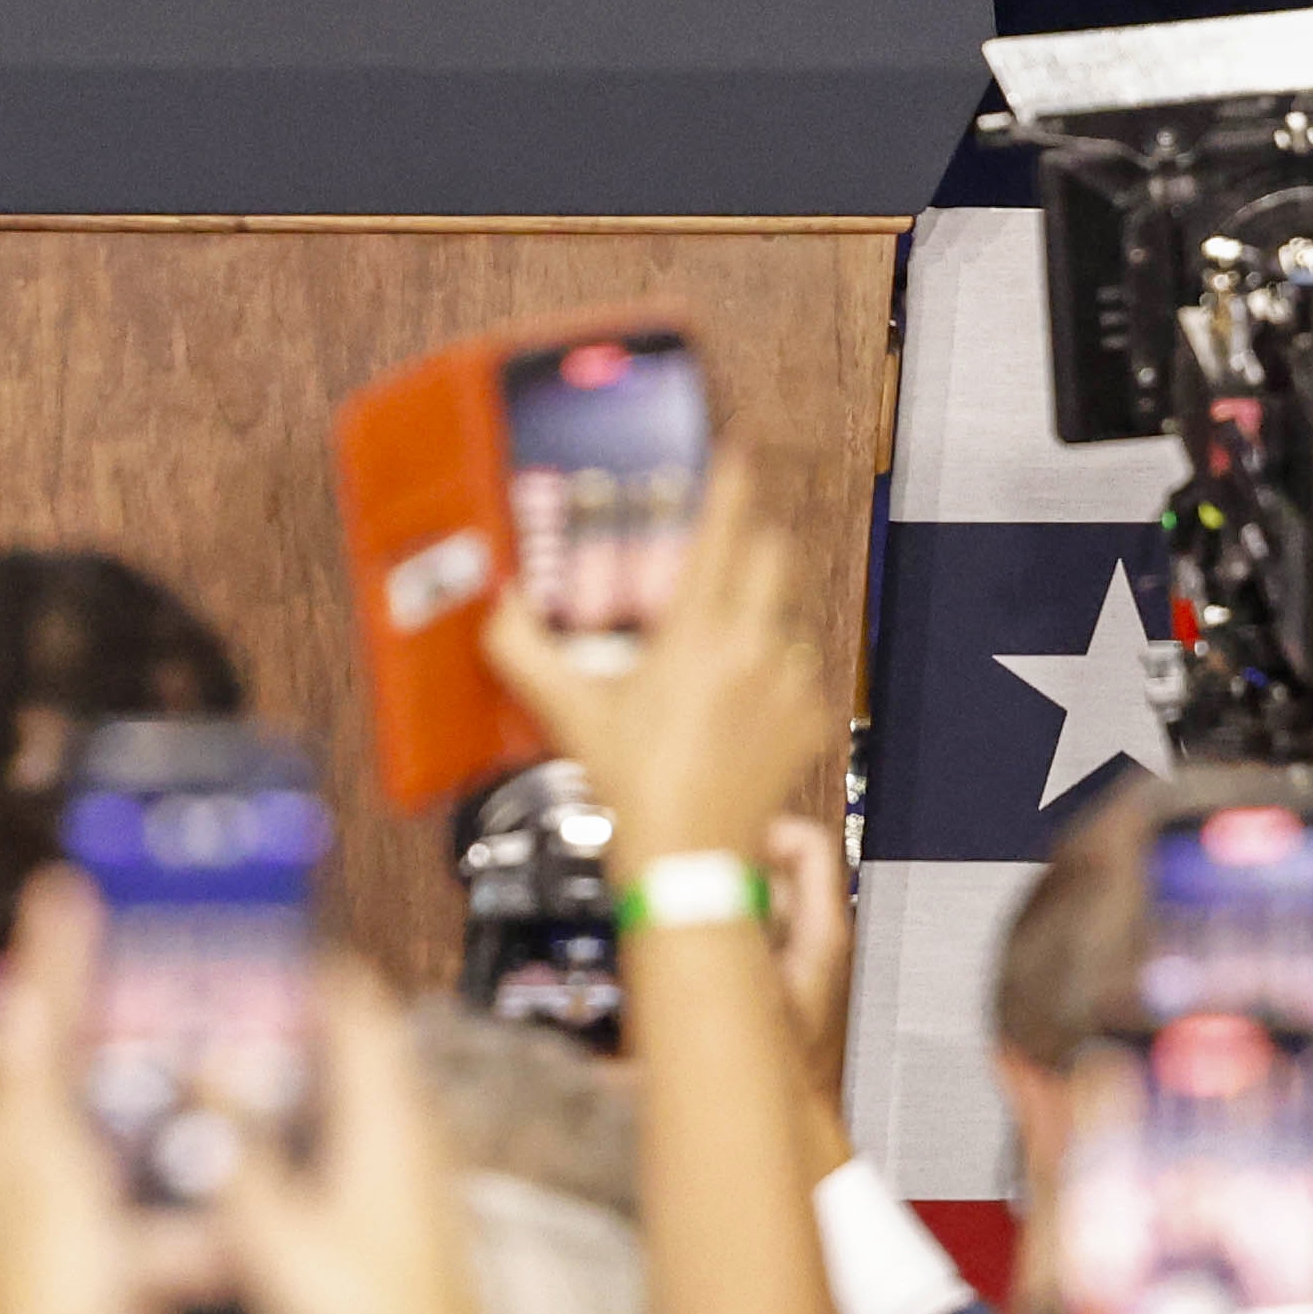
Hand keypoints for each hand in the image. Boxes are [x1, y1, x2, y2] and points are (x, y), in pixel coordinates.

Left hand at [0, 893, 139, 1313]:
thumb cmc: (49, 1299)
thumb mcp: (42, 1175)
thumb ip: (26, 1087)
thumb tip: (6, 1001)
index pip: (21, 1025)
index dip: (50, 959)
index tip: (68, 893)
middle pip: (44, 1062)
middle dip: (80, 1003)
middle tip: (113, 940)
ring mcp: (33, 1209)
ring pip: (75, 1113)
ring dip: (111, 1066)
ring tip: (152, 1018)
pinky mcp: (71, 1246)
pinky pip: (104, 1170)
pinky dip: (132, 1138)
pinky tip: (170, 1129)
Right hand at [203, 969, 484, 1313]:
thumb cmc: (355, 1312)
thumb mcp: (268, 1226)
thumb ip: (233, 1140)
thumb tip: (206, 1065)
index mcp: (386, 1114)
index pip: (356, 1003)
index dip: (308, 967)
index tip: (256, 952)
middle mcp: (413, 1127)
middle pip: (359, 1040)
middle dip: (296, 1018)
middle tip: (231, 1010)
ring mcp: (420, 1166)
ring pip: (364, 1088)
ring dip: (309, 1071)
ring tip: (240, 1070)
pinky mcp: (413, 1203)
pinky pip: (368, 1132)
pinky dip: (323, 1119)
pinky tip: (275, 1149)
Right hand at [484, 508, 825, 878]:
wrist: (688, 861)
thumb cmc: (636, 791)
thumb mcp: (571, 712)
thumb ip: (525, 650)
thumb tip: (501, 609)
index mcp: (696, 632)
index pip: (722, 530)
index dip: (731, 481)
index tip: (735, 452)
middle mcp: (752, 648)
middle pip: (775, 553)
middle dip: (755, 539)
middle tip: (731, 545)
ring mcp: (788, 685)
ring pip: (789, 617)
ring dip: (764, 618)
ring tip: (727, 648)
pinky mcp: (811, 721)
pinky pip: (803, 674)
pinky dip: (778, 677)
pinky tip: (744, 701)